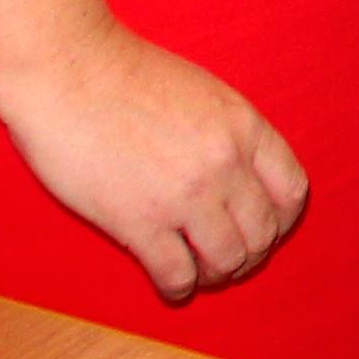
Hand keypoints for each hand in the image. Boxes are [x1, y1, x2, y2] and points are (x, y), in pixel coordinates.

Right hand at [0, 26, 308, 303]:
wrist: (67, 70)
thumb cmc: (125, 75)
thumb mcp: (203, 93)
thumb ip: (228, 133)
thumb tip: (242, 176)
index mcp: (244, 126)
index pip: (291, 191)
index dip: (281, 220)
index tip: (265, 230)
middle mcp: (224, 163)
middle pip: (262, 233)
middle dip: (249, 254)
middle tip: (226, 258)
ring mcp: (185, 195)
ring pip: (227, 261)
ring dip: (216, 274)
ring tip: (199, 271)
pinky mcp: (139, 222)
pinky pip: (177, 275)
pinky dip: (178, 287)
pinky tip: (170, 282)